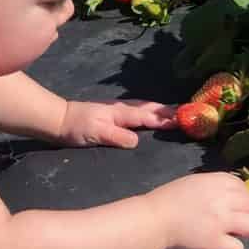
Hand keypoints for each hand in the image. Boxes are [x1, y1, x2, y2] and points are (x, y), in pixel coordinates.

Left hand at [59, 99, 176, 148]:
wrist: (59, 119)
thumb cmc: (77, 128)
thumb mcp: (96, 134)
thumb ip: (117, 136)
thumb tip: (137, 140)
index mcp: (121, 113)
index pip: (148, 116)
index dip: (166, 119)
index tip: (185, 119)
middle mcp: (123, 109)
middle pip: (151, 108)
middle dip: (169, 110)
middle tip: (189, 112)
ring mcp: (119, 109)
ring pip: (145, 108)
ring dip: (162, 109)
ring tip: (177, 112)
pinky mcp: (114, 113)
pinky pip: (138, 110)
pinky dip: (150, 111)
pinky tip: (152, 114)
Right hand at [148, 172, 248, 248]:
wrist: (154, 218)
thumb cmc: (167, 200)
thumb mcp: (193, 183)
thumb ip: (213, 188)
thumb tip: (230, 198)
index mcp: (217, 181)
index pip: (243, 188)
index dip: (240, 199)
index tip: (231, 206)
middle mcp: (223, 199)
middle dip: (244, 214)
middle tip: (231, 222)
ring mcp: (221, 221)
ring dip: (243, 232)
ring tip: (229, 235)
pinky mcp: (215, 242)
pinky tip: (221, 248)